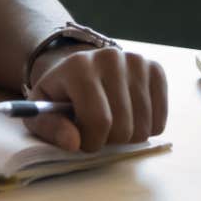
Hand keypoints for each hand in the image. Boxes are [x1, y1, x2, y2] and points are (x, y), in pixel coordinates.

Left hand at [24, 45, 168, 151]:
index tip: (81, 140)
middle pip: (123, 127)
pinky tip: (129, 117)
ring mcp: (136, 62)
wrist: (80, 70)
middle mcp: (110, 58)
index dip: (90, 142)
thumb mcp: (41, 113)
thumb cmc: (60, 97)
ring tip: (111, 123)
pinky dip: (146, 129)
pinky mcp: (155, 70)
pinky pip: (160, 119)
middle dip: (108, 141)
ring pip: (144, 127)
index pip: (98, 120)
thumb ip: (49, 128)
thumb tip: (74, 142)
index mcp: (78, 67)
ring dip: (127, 137)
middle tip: (96, 130)